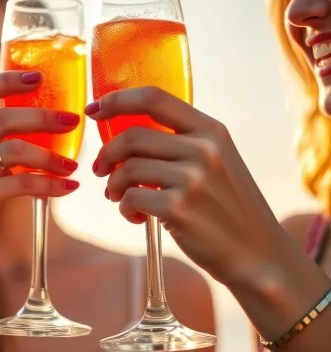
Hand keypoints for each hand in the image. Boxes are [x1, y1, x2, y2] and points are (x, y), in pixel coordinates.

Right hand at [0, 71, 80, 256]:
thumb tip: (45, 115)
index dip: (7, 79)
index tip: (38, 77)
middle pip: (2, 118)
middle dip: (43, 117)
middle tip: (72, 120)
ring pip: (14, 151)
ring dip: (51, 157)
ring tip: (73, 165)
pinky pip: (20, 184)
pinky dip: (49, 185)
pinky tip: (68, 187)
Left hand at [85, 86, 284, 284]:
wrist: (257, 254)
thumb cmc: (226, 207)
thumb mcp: (215, 161)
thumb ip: (180, 141)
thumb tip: (123, 131)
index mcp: (211, 130)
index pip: (154, 97)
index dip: (117, 100)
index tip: (94, 110)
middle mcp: (204, 149)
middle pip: (132, 135)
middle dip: (107, 153)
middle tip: (101, 170)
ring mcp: (193, 178)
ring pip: (127, 168)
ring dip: (114, 184)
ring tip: (119, 197)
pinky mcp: (179, 208)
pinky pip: (131, 197)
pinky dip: (124, 208)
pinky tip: (136, 217)